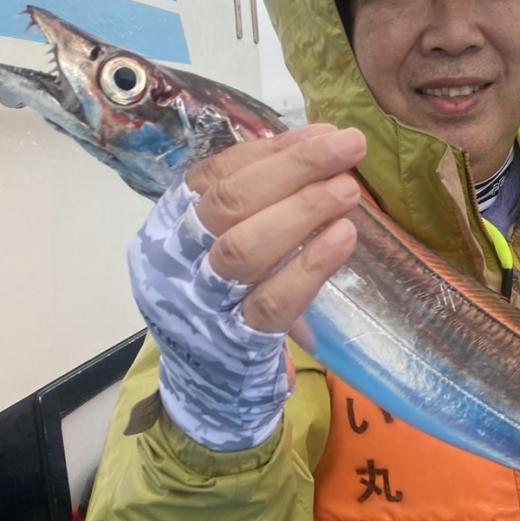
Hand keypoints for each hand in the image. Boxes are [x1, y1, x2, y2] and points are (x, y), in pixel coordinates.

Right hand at [127, 124, 366, 450]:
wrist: (206, 387)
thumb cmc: (224, 301)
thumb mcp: (223, 244)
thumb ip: (258, 201)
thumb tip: (320, 144)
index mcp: (170, 224)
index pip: (218, 174)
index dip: (275, 150)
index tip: (326, 133)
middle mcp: (176, 259)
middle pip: (228, 203)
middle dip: (294, 168)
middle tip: (350, 147)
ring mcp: (203, 303)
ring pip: (244, 249)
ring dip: (302, 211)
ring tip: (349, 190)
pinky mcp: (236, 344)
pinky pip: (273, 303)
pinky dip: (311, 266)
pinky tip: (344, 238)